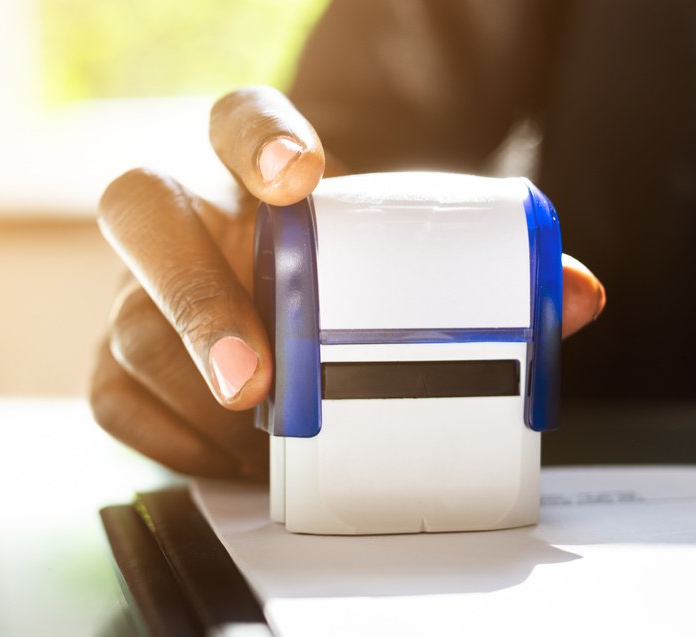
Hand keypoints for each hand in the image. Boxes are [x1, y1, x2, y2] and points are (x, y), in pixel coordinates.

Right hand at [89, 86, 608, 478]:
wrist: (297, 294)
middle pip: (141, 214)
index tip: (302, 176)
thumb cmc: (351, 267)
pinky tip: (231, 460)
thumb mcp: (412, 251)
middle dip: (196, 300)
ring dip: (199, 395)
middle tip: (257, 377)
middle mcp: (179, 214)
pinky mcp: (116, 360)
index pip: (235, 117)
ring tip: (267, 444)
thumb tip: (579, 298)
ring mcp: (136, 287)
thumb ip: (495, 268)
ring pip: (131, 327)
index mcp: (252, 166)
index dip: (260, 138)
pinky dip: (178, 441)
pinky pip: (118, 400)